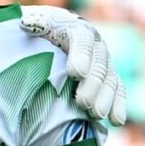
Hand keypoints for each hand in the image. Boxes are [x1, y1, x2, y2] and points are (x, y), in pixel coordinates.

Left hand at [17, 8, 128, 127]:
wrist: (52, 34)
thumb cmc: (38, 32)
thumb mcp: (34, 25)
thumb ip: (33, 25)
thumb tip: (26, 25)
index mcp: (76, 29)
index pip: (81, 40)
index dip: (81, 56)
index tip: (75, 73)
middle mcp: (95, 44)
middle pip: (98, 64)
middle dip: (92, 84)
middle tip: (83, 103)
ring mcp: (103, 61)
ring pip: (109, 79)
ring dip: (106, 98)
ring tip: (96, 114)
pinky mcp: (107, 77)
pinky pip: (117, 90)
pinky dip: (118, 105)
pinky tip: (116, 121)